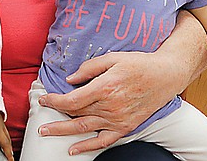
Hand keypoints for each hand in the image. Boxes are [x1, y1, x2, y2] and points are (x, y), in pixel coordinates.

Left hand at [38, 51, 180, 154]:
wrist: (165, 76)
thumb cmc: (139, 64)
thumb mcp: (113, 57)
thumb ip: (89, 68)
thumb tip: (70, 79)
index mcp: (105, 87)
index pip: (72, 100)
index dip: (55, 101)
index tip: (45, 98)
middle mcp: (110, 106)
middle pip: (75, 114)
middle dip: (55, 114)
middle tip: (40, 116)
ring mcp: (117, 119)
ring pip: (84, 128)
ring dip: (63, 131)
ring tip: (46, 132)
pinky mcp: (125, 127)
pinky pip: (103, 141)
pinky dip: (87, 147)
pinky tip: (73, 149)